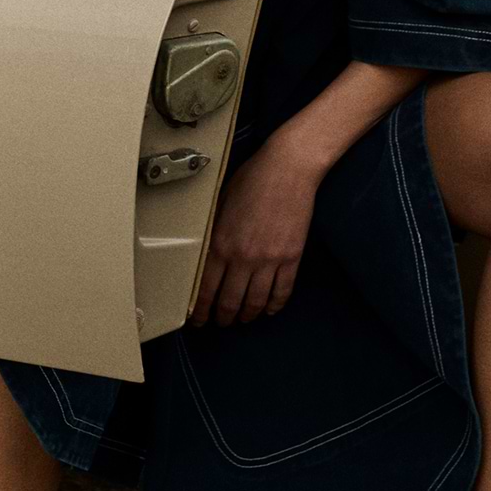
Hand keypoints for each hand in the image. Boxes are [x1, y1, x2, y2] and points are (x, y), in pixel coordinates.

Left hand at [189, 138, 318, 326]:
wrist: (288, 168)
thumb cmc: (253, 178)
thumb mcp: (220, 203)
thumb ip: (213, 231)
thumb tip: (206, 252)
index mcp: (221, 243)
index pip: (205, 289)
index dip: (200, 310)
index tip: (198, 319)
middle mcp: (243, 257)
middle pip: (230, 302)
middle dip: (223, 318)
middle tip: (220, 323)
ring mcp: (269, 259)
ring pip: (255, 302)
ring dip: (247, 316)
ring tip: (243, 319)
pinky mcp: (291, 257)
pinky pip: (282, 291)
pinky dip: (274, 305)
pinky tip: (268, 309)